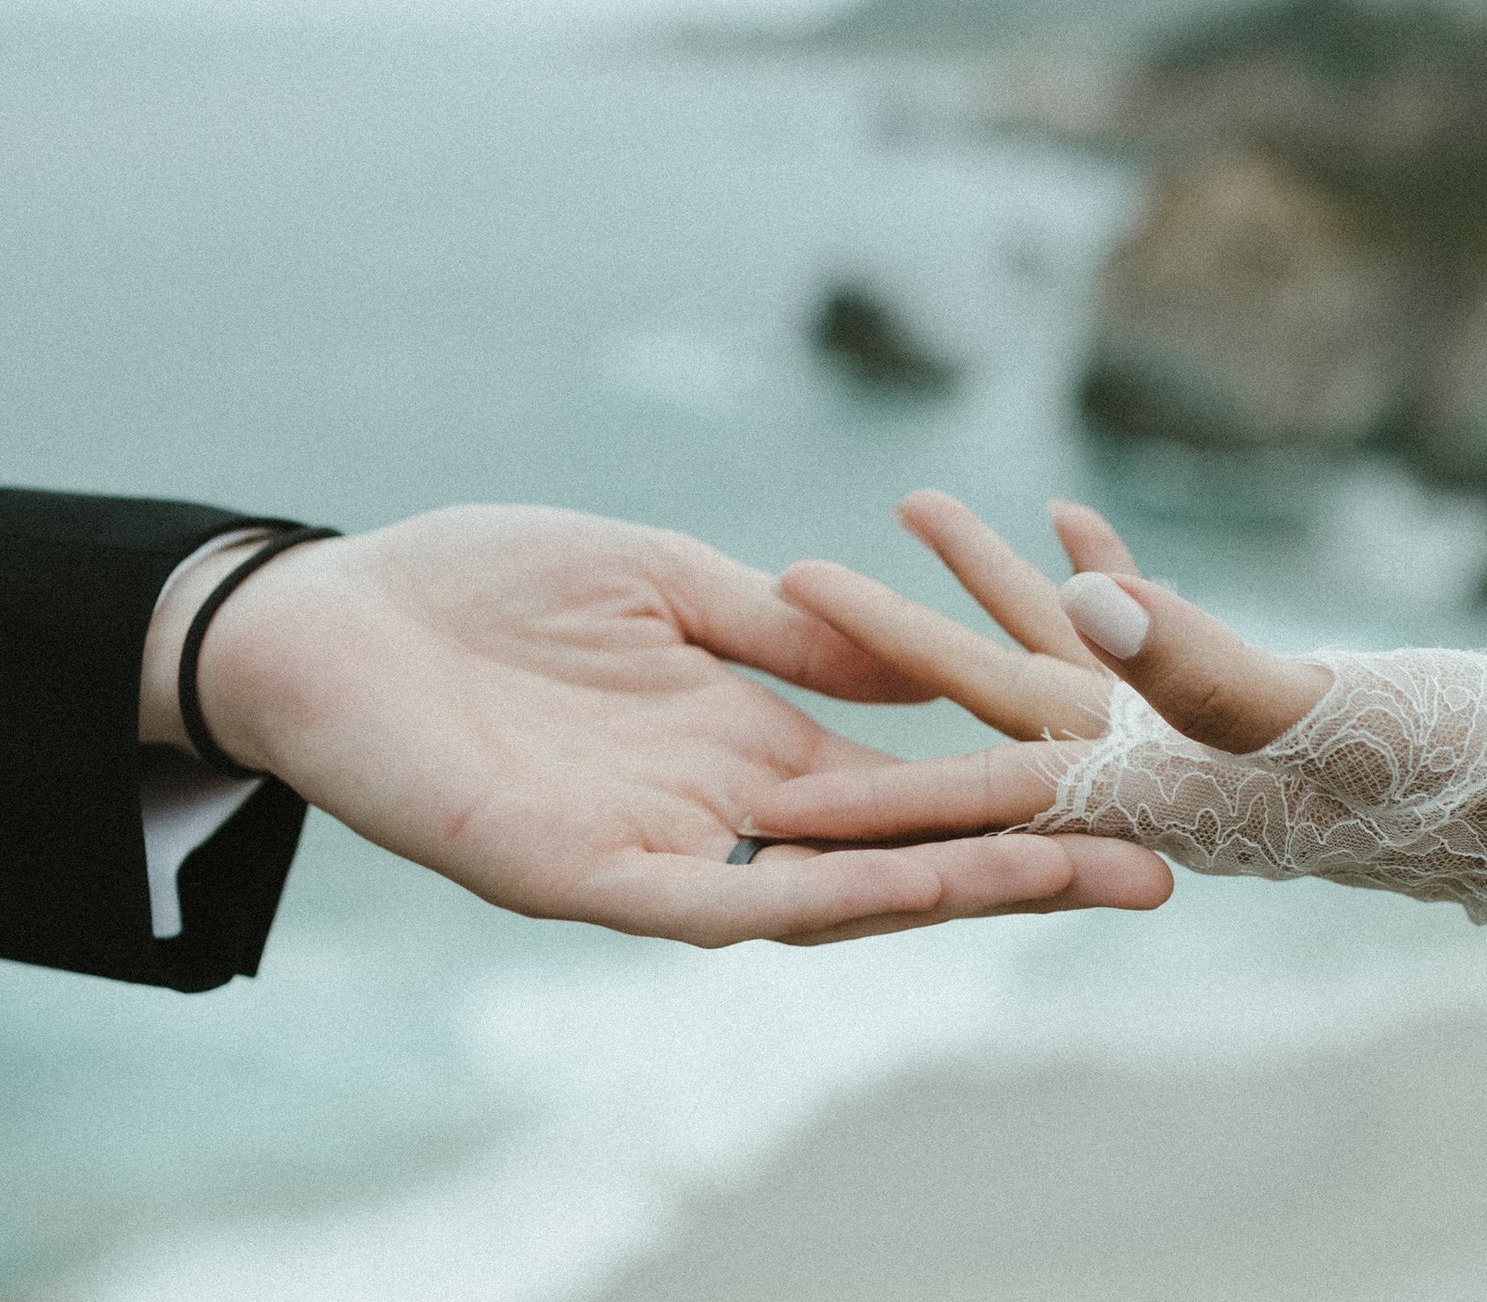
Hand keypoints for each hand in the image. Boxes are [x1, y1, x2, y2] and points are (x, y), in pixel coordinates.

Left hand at [150, 505, 1172, 945]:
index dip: (1010, 791)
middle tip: (1158, 871)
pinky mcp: (580, 879)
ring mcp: (656, 855)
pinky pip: (717, 905)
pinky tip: (900, 887)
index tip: (1121, 783)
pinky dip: (814, 899)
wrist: (328, 616)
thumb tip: (909, 659)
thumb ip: (782, 632)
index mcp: (742, 741)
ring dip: (951, 891)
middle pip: (898, 856)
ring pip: (831, 896)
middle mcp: (719, 815)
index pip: (904, 785)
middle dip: (1024, 866)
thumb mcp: (664, 582)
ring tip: (1070, 876)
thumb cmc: (480, 588)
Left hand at [745, 491, 1327, 847]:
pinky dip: (1105, 581)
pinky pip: (1149, 632)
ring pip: (1059, 652)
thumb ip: (1196, 663)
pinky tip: (1070, 523)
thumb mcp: (1326, 710)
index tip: (766, 784)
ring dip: (988, 585)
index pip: (975, 789)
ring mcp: (1197, 738)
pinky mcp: (1249, 697)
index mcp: (1149, 801)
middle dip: (886, 648)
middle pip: (984, 708)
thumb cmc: (1466, 773)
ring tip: (911, 498)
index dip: (868, 783)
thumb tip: (1073, 604)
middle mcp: (1153, 778)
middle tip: (785, 579)